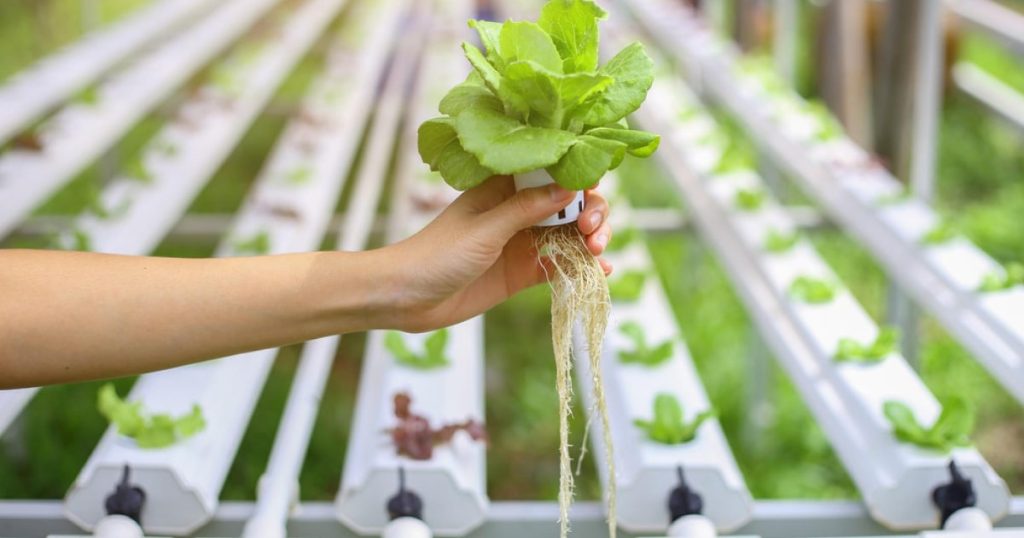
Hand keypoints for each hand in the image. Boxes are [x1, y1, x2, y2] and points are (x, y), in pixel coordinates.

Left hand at [384, 176, 612, 331]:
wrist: (407, 298)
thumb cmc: (437, 254)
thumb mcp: (485, 228)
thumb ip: (526, 209)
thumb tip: (569, 188)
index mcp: (504, 188)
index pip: (550, 171)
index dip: (576, 176)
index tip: (592, 187)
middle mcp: (518, 211)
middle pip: (568, 204)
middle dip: (589, 212)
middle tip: (591, 231)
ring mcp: (522, 242)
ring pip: (569, 234)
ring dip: (590, 240)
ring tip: (598, 253)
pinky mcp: (522, 273)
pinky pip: (559, 266)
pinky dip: (581, 267)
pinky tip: (600, 273)